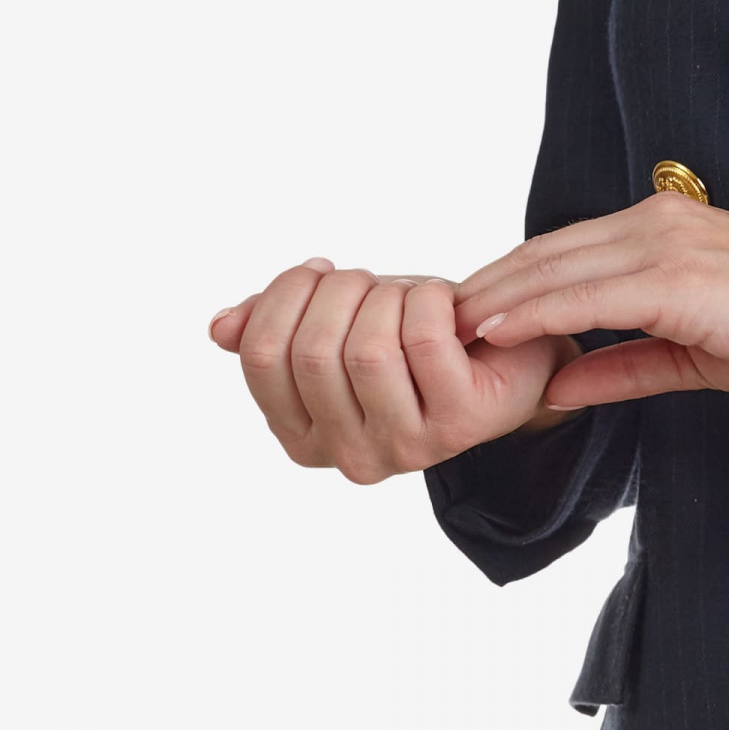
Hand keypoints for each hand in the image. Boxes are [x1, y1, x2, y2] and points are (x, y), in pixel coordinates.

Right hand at [209, 261, 577, 481]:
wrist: (507, 358)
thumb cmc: (414, 340)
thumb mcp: (337, 325)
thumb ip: (275, 328)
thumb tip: (220, 328)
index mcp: (300, 435)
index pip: (262, 356)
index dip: (285, 296)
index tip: (320, 273)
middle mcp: (346, 456)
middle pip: (313, 349)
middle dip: (341, 292)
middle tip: (370, 282)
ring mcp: (403, 448)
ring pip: (368, 348)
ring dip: (388, 297)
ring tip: (408, 296)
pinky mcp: (457, 426)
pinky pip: (425, 341)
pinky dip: (431, 301)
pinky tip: (444, 303)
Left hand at [450, 194, 728, 410]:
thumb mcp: (694, 354)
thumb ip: (623, 362)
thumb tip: (559, 383)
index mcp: (662, 231)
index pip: (561, 253)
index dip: (505, 285)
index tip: (459, 319)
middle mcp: (656, 223)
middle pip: (543, 253)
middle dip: (482, 289)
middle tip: (423, 324)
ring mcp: (665, 245)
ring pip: (553, 269)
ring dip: (492, 301)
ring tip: (439, 332)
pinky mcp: (677, 277)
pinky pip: (585, 294)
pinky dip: (533, 312)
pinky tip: (492, 331)